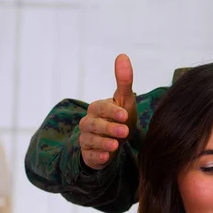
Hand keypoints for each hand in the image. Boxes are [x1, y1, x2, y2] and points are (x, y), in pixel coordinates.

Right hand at [78, 54, 137, 168]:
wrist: (115, 140)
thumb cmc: (120, 117)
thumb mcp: (125, 100)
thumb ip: (124, 81)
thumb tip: (123, 55)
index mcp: (97, 108)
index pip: (102, 108)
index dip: (112, 111)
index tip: (125, 114)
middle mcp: (89, 122)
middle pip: (95, 125)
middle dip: (109, 128)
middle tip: (125, 131)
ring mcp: (87, 138)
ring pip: (91, 140)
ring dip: (103, 142)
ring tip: (115, 146)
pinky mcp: (88, 153)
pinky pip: (90, 155)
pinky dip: (97, 156)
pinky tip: (105, 157)